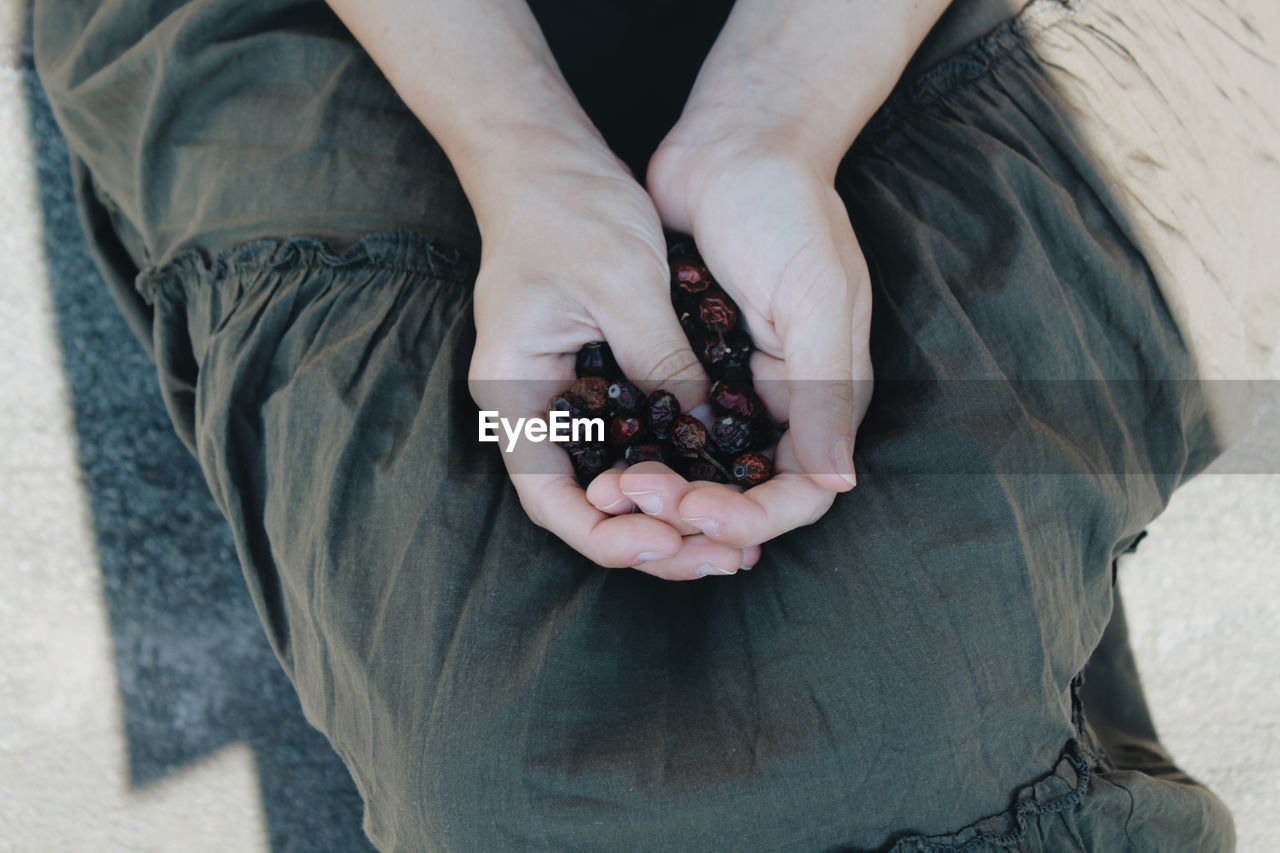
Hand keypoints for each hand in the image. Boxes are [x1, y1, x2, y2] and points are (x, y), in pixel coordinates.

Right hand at [467, 146, 762, 578]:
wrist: (549, 160)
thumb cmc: (565, 210)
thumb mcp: (620, 283)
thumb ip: (662, 359)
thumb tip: (709, 426)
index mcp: (516, 393)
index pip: (549, 497)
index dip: (606, 534)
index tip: (665, 539)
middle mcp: (540, 409)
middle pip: (589, 505)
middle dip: (653, 541)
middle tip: (723, 557)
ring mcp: (573, 399)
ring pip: (618, 484)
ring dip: (673, 517)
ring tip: (736, 544)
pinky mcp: (606, 380)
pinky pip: (640, 444)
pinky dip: (679, 471)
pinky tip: (726, 485)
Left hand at [632, 127, 874, 549]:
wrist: (733, 142)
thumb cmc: (788, 210)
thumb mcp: (816, 297)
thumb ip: (825, 389)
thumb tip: (838, 481)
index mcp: (823, 396)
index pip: (798, 491)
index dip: (749, 517)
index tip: (695, 512)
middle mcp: (778, 402)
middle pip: (741, 492)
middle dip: (693, 508)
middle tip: (635, 497)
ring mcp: (729, 384)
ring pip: (698, 467)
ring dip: (661, 487)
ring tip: (612, 488)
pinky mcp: (683, 360)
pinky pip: (663, 425)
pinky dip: (639, 447)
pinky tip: (601, 459)